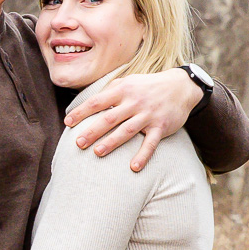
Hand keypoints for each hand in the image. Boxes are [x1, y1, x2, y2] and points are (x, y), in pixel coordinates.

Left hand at [65, 68, 203, 171]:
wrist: (180, 87)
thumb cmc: (148, 86)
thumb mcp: (128, 82)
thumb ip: (110, 91)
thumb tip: (88, 103)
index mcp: (123, 90)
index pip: (97, 102)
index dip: (81, 112)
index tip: (67, 122)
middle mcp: (134, 102)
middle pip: (109, 118)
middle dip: (92, 131)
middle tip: (78, 143)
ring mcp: (148, 115)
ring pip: (127, 131)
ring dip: (112, 142)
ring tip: (97, 152)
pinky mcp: (161, 127)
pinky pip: (151, 143)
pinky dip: (143, 155)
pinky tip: (134, 167)